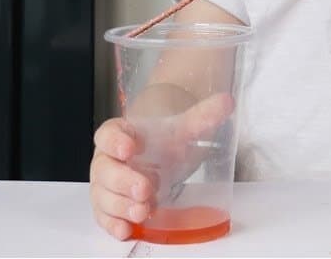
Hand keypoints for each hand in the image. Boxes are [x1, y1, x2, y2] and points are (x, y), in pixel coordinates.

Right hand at [89, 92, 234, 239]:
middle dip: (123, 181)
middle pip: (104, 170)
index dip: (115, 141)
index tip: (130, 147)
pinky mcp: (111, 207)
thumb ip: (203, 115)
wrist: (160, 157)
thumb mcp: (184, 128)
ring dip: (121, 206)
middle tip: (146, 189)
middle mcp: (107, 160)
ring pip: (103, 196)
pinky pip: (104, 216)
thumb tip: (227, 101)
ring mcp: (107, 185)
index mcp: (119, 135)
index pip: (108, 134)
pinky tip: (126, 229)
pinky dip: (113, 224)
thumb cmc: (164, 142)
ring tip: (143, 211)